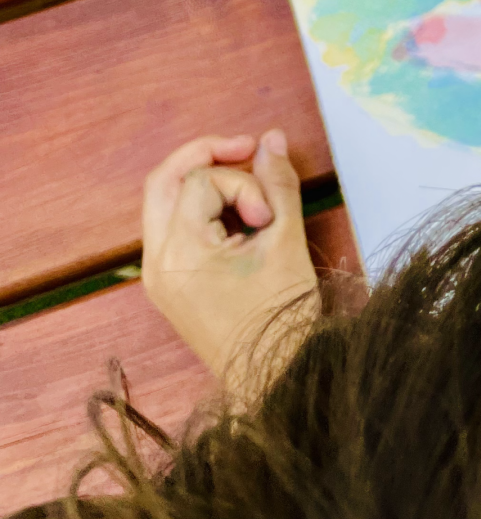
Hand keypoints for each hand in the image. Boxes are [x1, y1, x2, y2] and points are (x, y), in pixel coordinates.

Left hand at [141, 132, 318, 389]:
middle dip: (206, 157)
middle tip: (248, 148)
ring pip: (165, 202)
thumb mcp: (285, 242)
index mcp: (179, 253)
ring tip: (251, 196)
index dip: (244, 184)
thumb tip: (273, 139)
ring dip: (205, 184)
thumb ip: (279, 183)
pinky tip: (238, 220)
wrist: (274, 380)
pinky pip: (175, 228)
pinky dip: (203, 211)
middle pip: (163, 181)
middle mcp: (156, 262)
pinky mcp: (168, 285)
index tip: (271, 216)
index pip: (202, 182)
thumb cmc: (280, 317)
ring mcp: (157, 276)